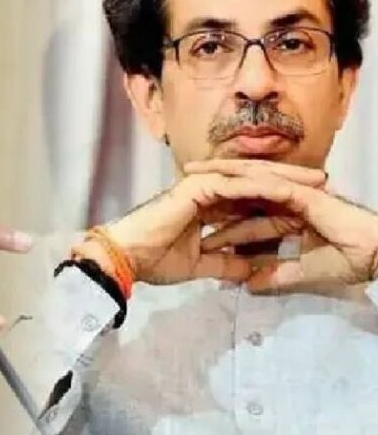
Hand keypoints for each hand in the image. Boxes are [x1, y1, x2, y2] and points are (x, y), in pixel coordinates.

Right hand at [89, 161, 325, 286]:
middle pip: (254, 182)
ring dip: (282, 177)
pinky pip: (233, 184)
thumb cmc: (154, 260)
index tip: (307, 205)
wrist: (125, 257)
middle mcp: (204, 191)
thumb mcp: (199, 266)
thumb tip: (250, 272)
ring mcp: (198, 185)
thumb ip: (225, 265)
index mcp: (204, 207)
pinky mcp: (194, 187)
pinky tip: (284, 187)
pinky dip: (259, 185)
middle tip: (322, 181)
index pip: (248, 200)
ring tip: (312, 180)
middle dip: (288, 181)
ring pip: (248, 177)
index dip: (278, 201)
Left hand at [186, 159, 377, 292]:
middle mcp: (284, 198)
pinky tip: (220, 177)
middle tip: (178, 179)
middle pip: (239, 187)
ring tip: (189, 172)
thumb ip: (275, 275)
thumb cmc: (347, 261)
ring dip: (218, 173)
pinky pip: (267, 183)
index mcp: (282, 214)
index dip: (216, 209)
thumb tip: (249, 285)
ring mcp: (292, 192)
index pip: (243, 209)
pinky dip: (244, 179)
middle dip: (209, 183)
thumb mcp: (302, 272)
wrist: (376, 255)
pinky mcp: (301, 192)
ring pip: (248, 178)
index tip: (188, 210)